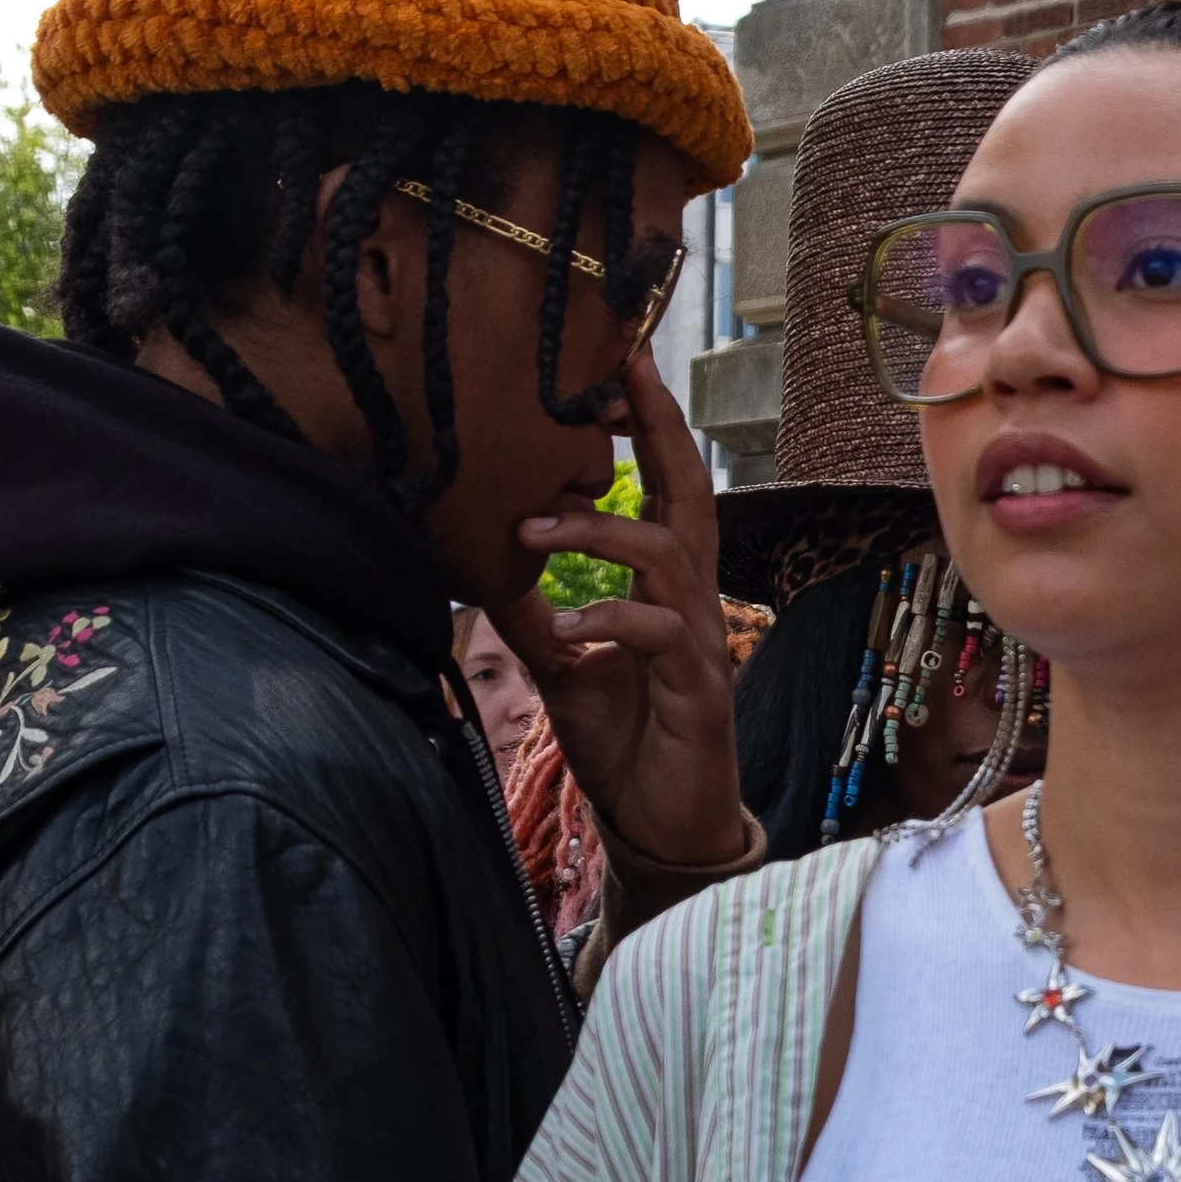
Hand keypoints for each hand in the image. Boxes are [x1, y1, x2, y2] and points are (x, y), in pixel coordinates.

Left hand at [496, 349, 747, 874]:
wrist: (664, 824)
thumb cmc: (627, 743)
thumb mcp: (563, 669)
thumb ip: (532, 615)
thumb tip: (481, 568)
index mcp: (664, 587)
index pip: (663, 486)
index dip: (648, 422)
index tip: (620, 357)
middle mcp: (690, 600)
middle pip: (689, 490)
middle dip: (657, 425)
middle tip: (619, 368)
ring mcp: (698, 641)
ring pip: (666, 552)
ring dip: (596, 531)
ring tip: (530, 529)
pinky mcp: (697, 689)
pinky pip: (658, 632)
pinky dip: (608, 621)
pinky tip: (566, 632)